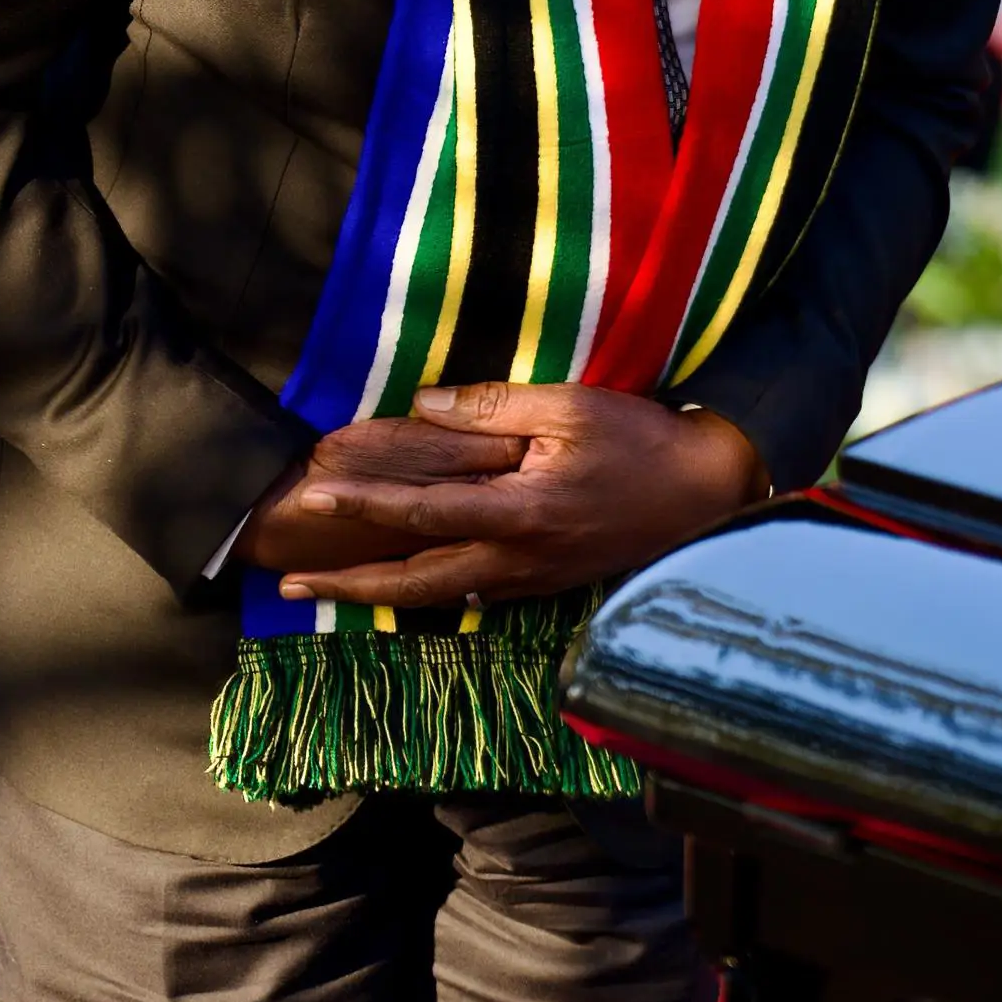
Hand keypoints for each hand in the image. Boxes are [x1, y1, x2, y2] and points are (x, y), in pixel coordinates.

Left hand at [244, 383, 767, 612]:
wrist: (709, 494)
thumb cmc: (643, 441)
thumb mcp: (570, 405)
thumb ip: (491, 407)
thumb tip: (423, 406)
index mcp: (520, 512)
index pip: (421, 514)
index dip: (362, 507)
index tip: (313, 500)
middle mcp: (518, 559)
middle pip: (415, 583)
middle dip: (350, 587)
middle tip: (292, 590)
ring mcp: (533, 578)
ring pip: (441, 596)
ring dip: (380, 596)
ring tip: (332, 591)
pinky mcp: (548, 582)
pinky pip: (474, 593)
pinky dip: (428, 591)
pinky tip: (405, 583)